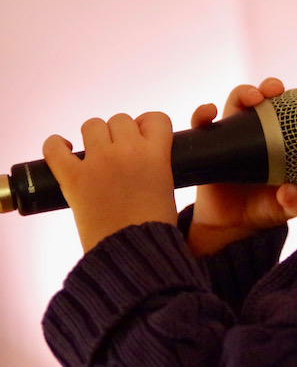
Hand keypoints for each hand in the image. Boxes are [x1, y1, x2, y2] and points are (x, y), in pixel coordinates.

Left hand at [43, 112, 176, 252]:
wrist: (134, 252)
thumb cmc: (154, 225)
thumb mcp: (167, 185)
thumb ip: (157, 162)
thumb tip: (143, 153)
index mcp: (156, 154)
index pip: (155, 119)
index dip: (148, 126)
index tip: (142, 137)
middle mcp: (128, 151)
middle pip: (121, 119)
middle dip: (120, 134)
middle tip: (119, 152)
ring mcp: (99, 162)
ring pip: (92, 125)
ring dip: (94, 136)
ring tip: (95, 153)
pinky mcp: (73, 177)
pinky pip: (55, 148)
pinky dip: (56, 145)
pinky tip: (64, 149)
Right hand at [186, 78, 296, 255]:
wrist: (231, 225)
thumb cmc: (264, 208)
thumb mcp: (287, 207)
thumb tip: (292, 192)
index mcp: (284, 140)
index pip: (296, 110)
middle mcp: (260, 131)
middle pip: (265, 98)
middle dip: (271, 87)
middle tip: (276, 90)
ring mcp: (234, 135)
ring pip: (236, 102)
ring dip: (244, 92)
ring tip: (252, 97)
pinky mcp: (210, 143)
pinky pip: (202, 123)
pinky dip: (203, 113)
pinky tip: (209, 111)